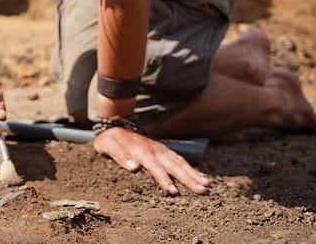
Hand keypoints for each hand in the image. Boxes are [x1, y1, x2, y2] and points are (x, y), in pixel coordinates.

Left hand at [92, 127, 210, 194]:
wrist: (116, 124)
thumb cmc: (111, 140)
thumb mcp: (108, 146)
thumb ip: (120, 156)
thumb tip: (133, 168)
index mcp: (141, 151)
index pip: (154, 167)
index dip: (164, 179)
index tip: (174, 191)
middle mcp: (155, 150)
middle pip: (174, 165)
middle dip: (189, 178)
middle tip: (202, 190)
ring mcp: (161, 150)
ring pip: (180, 162)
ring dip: (194, 174)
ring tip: (207, 185)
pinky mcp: (164, 151)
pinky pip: (180, 160)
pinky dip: (192, 169)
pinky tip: (201, 178)